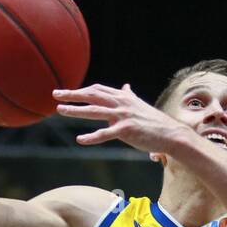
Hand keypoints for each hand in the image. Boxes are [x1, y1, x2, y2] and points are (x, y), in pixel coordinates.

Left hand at [54, 83, 185, 155]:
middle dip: (72, 94)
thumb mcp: (139, 105)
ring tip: (60, 110)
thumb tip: (125, 86)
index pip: (98, 89)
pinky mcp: (126, 131)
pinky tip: (80, 140)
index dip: (82, 90)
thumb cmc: (154, 122)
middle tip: (55, 94)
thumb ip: (129, 95)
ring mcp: (123, 116)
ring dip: (75, 110)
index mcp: (123, 97)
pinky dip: (92, 137)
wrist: (170, 133)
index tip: (67, 92)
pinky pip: (105, 134)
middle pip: (92, 95)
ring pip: (95, 111)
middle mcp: (121, 104)